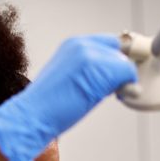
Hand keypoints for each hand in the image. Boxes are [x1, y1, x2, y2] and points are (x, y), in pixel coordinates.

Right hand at [0, 34, 137, 160]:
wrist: (31, 117)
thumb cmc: (47, 107)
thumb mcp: (69, 80)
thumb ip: (89, 73)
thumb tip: (115, 81)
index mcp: (72, 45)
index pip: (109, 43)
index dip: (118, 59)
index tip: (121, 77)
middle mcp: (81, 44)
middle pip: (119, 50)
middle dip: (122, 71)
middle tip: (117, 91)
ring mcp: (89, 55)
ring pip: (124, 62)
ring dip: (124, 81)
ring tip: (114, 95)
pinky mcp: (97, 68)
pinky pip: (127, 73)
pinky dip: (128, 87)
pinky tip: (118, 97)